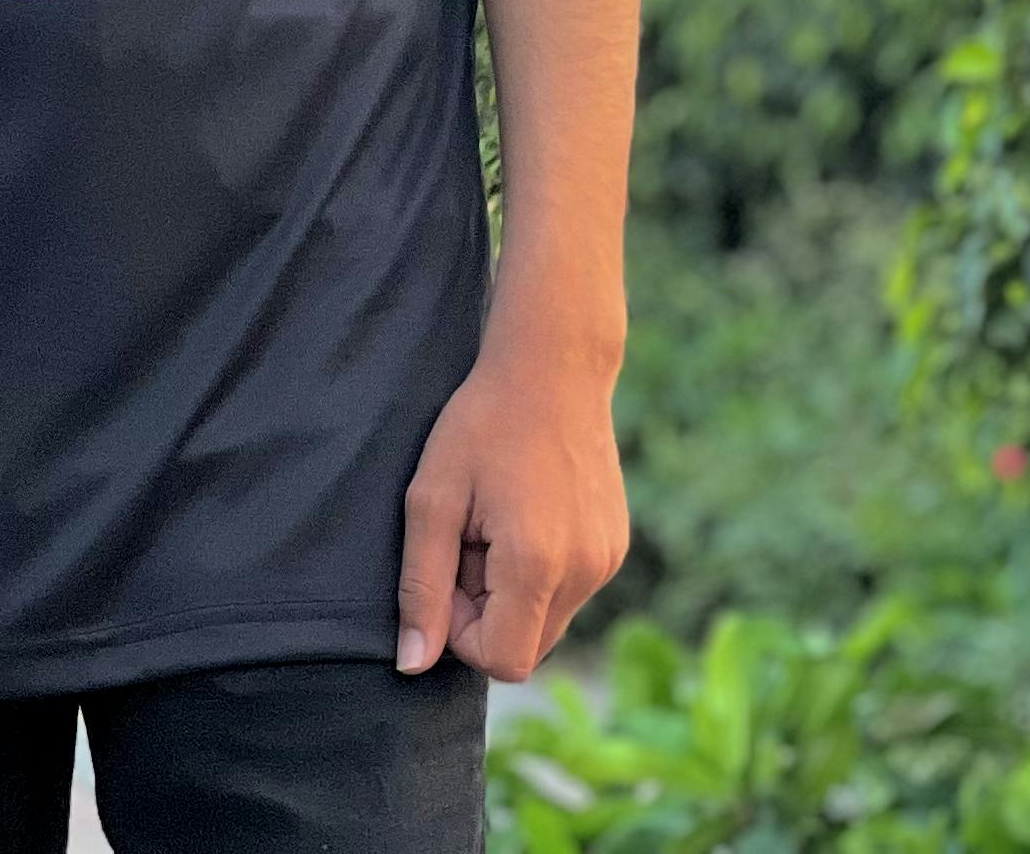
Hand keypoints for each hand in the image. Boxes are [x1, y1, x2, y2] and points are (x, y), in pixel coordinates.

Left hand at [394, 338, 630, 683]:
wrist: (555, 365)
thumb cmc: (483, 423)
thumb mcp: (432, 498)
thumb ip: (421, 588)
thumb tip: (413, 664)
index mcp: (538, 563)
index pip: (501, 662)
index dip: (462, 634)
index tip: (451, 571)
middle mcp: (586, 571)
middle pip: (526, 649)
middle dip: (486, 614)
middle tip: (470, 543)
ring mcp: (608, 559)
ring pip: (546, 623)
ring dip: (511, 594)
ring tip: (498, 525)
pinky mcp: (616, 546)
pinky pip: (569, 593)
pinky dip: (539, 574)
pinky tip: (526, 516)